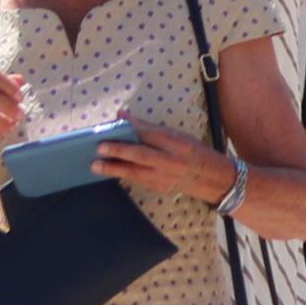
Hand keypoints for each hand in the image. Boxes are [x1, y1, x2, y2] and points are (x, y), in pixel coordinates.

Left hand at [91, 119, 233, 202]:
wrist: (210, 178)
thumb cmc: (191, 152)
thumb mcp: (177, 136)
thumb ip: (149, 128)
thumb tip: (121, 116)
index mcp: (179, 144)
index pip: (153, 134)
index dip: (133, 128)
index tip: (115, 123)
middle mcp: (173, 161)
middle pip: (143, 155)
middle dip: (120, 151)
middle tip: (100, 148)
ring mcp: (166, 177)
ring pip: (136, 172)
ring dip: (114, 168)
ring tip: (95, 165)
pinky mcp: (160, 188)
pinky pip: (138, 181)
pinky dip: (123, 175)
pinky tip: (109, 171)